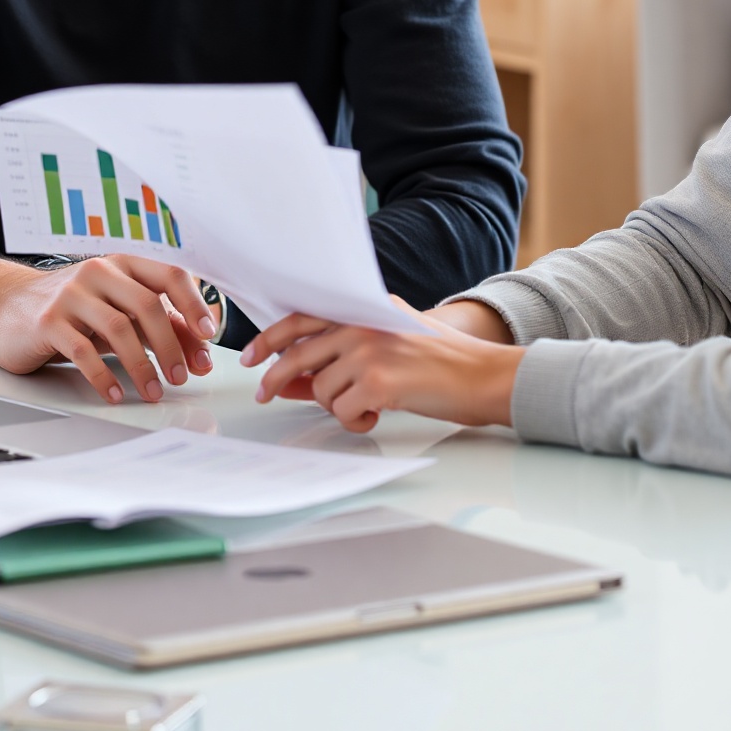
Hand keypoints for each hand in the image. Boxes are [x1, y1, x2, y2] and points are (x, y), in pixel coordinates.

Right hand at [0, 252, 215, 404]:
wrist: (7, 306)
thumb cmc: (72, 309)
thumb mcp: (116, 308)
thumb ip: (158, 323)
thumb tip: (199, 351)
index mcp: (122, 263)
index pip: (169, 273)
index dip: (193, 303)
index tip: (208, 334)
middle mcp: (99, 271)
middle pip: (147, 305)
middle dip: (171, 345)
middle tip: (181, 376)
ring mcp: (71, 294)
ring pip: (118, 329)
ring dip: (142, 366)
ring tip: (154, 391)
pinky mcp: (49, 321)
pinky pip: (84, 351)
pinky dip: (104, 377)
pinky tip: (116, 394)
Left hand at [239, 300, 523, 433]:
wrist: (481, 375)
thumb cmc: (439, 363)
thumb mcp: (389, 341)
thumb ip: (344, 352)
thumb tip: (294, 379)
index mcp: (363, 309)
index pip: (303, 318)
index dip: (270, 338)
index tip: (250, 357)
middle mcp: (361, 325)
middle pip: (299, 354)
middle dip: (276, 379)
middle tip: (264, 396)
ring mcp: (368, 352)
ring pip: (321, 390)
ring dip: (338, 405)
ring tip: (369, 404)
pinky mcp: (377, 382)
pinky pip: (342, 411)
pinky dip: (355, 420)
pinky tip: (378, 415)